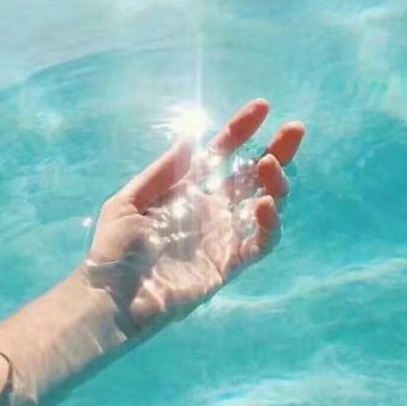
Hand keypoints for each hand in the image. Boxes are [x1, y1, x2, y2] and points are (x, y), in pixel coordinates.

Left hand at [86, 99, 304, 326]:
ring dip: (275, 182)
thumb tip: (191, 138)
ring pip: (266, 203)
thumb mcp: (129, 200)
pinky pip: (261, 243)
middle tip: (294, 130)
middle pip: (254, 175)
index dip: (241, 129)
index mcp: (189, 189)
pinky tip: (266, 205)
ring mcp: (223, 236)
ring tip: (271, 166)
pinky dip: (271, 225)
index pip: (222, 153)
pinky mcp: (229, 264)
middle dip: (277, 151)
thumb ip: (162, 172)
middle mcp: (212, 209)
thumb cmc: (113, 248)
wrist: (111, 298)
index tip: (262, 107)